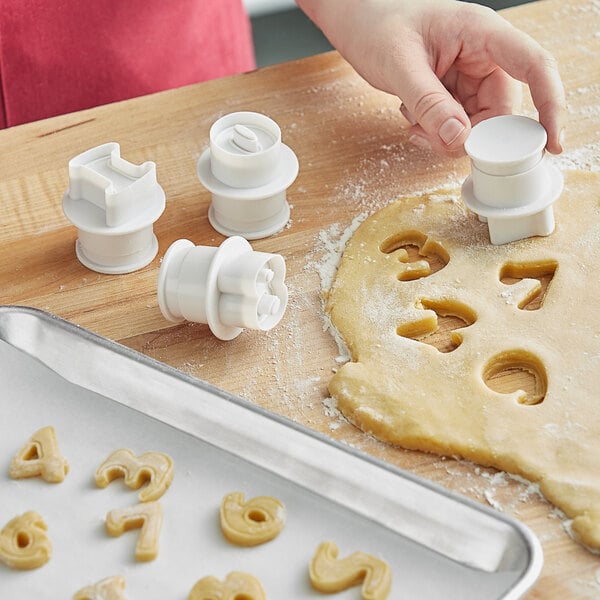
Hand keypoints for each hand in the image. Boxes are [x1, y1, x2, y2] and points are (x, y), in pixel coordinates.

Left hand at [297, 0, 564, 156]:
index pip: (533, 67)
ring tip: (415, 124)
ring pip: (477, 122)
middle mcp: (481, 55)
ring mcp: (466, 75)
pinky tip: (412, 118)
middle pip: (501, 109)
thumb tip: (458, 139)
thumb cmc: (376, 26)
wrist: (356, 23)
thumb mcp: (400, 65)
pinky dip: (437, 132)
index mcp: (482, 34)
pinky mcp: (451, 91)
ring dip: (449, 136)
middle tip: (437, 140)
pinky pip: (457, 123)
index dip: (550, 105)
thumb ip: (429, 103)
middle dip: (473, 134)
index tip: (550, 143)